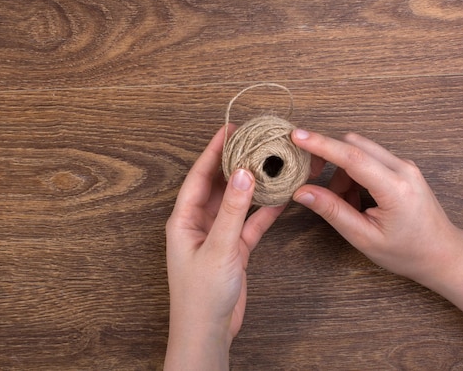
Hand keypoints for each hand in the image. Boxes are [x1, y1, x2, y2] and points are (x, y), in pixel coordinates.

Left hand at [164, 125, 284, 369]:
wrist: (208, 332)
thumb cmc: (200, 295)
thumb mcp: (218, 248)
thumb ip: (233, 211)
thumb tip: (243, 173)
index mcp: (184, 219)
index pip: (199, 176)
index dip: (212, 151)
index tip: (229, 129)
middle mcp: (199, 224)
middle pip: (218, 185)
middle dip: (234, 163)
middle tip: (253, 141)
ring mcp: (217, 236)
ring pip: (236, 203)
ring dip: (252, 186)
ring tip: (269, 163)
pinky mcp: (233, 250)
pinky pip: (249, 223)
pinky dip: (263, 211)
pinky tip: (279, 198)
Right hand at [291, 129, 462, 324]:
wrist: (442, 254)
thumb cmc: (407, 252)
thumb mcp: (364, 237)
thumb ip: (332, 211)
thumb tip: (302, 191)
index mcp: (395, 189)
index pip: (352, 158)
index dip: (322, 145)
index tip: (298, 136)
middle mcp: (403, 169)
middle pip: (353, 146)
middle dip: (328, 159)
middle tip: (313, 179)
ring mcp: (405, 166)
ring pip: (359, 151)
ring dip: (342, 172)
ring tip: (345, 203)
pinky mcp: (402, 167)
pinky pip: (369, 158)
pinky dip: (353, 174)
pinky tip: (356, 199)